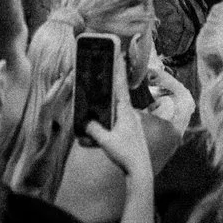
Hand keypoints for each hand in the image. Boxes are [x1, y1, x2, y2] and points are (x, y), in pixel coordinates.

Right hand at [82, 48, 152, 178]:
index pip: (120, 86)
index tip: (119, 54)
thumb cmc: (124, 154)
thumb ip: (94, 129)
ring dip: (112, 93)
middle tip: (110, 62)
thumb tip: (84, 120)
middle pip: (119, 91)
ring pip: (118, 102)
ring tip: (103, 83)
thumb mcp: (106, 141)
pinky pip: (118, 113)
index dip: (118, 70)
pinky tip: (104, 110)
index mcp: (125, 111)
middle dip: (114, 77)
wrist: (139, 168)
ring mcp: (130, 120)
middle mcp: (129, 113)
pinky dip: (111, 108)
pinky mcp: (129, 128)